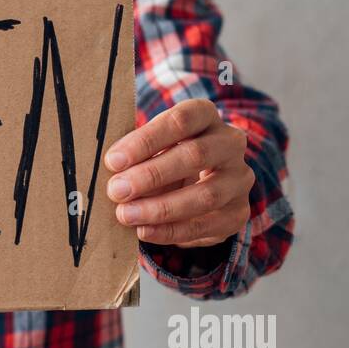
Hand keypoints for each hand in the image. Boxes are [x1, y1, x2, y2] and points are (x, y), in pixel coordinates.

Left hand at [102, 99, 253, 247]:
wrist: (200, 185)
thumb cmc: (165, 157)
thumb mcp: (152, 147)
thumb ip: (135, 154)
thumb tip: (110, 169)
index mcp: (206, 116)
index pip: (181, 120)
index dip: (146, 140)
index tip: (113, 160)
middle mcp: (230, 143)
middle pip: (195, 155)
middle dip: (151, 175)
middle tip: (117, 190)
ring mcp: (239, 179)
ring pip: (205, 195)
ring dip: (161, 208)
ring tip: (126, 215)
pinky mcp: (238, 212)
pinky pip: (207, 225)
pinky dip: (171, 231)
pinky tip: (144, 231)